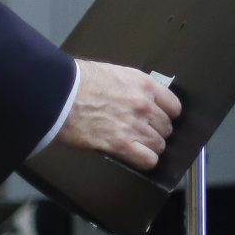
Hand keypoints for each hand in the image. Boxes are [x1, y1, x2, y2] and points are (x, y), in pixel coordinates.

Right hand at [56, 59, 180, 167]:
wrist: (60, 94)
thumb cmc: (79, 81)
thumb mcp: (115, 74)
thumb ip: (133, 88)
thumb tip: (140, 99)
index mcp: (145, 85)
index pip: (174, 106)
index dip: (167, 115)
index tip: (160, 118)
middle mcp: (145, 105)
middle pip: (166, 127)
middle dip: (157, 131)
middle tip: (144, 133)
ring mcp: (135, 126)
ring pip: (159, 145)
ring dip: (150, 147)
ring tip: (137, 146)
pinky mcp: (121, 145)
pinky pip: (148, 159)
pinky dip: (145, 160)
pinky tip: (137, 157)